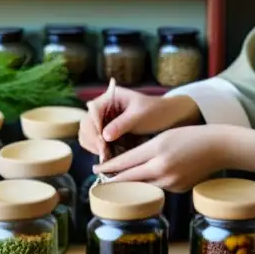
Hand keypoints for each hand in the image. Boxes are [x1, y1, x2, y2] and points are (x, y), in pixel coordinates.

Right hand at [77, 88, 200, 156]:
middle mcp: (103, 108)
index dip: (94, 127)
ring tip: (105, 156)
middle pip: (86, 123)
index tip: (102, 142)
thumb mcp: (140, 115)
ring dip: (93, 146)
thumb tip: (105, 136)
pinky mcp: (107, 132)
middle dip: (92, 139)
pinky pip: (95, 142)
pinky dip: (98, 149)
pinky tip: (107, 156)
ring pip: (88, 134)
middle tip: (103, 153)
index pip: (93, 111)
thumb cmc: (156, 111)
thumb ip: (122, 123)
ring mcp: (104, 120)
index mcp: (110, 97)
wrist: (168, 117)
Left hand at [93, 125, 235, 191]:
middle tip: (99, 181)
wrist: (218, 147)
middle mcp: (162, 168)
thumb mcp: (163, 137)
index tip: (95, 169)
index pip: (125, 162)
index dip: (108, 167)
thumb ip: (143, 151)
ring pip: (142, 186)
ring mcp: (171, 182)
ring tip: (118, 183)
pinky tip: (151, 179)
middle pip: (130, 178)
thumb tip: (125, 166)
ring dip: (130, 185)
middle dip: (113, 180)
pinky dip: (151, 184)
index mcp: (157, 150)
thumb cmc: (189, 136)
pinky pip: (158, 188)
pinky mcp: (178, 190)